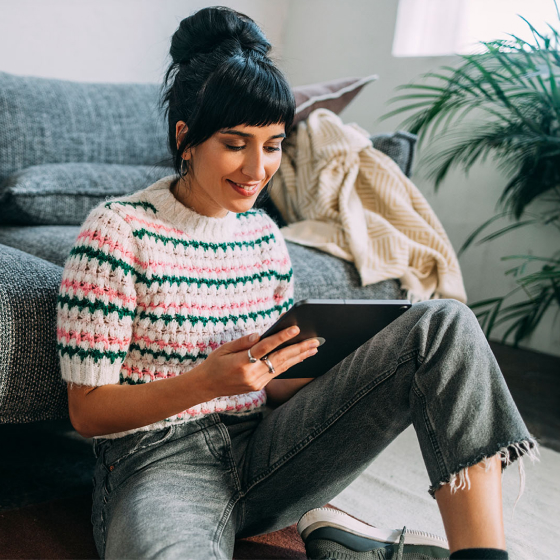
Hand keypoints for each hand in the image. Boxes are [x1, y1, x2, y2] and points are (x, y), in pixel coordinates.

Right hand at [197, 327, 319, 396]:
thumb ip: (243, 342)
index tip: (295, 329)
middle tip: (315, 341)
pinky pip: (277, 373)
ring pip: (282, 367)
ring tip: (313, 348)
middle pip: (279, 359)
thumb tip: (260, 335)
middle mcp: (251, 374)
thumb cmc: (215, 363)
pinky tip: (299, 357)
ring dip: (299, 357)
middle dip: (299, 349)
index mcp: (241, 362)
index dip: (281, 337)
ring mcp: (256, 382)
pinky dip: (290, 364)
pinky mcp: (259, 386)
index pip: (265, 347)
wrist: (206, 386)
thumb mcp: (224, 348)